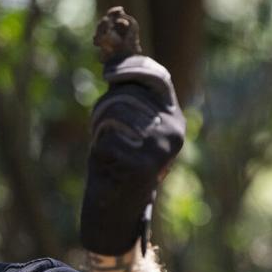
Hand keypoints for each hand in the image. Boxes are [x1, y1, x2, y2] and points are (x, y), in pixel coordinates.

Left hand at [80, 54, 185, 254]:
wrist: (115, 210)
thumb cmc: (116, 165)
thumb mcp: (129, 128)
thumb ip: (129, 100)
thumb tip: (115, 61)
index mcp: (173, 119)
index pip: (158, 77)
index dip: (133, 68)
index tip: (108, 71)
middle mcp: (173, 131)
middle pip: (129, 96)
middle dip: (105, 106)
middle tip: (98, 126)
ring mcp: (161, 148)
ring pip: (117, 115)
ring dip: (101, 128)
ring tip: (105, 148)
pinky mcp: (144, 164)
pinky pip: (108, 140)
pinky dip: (99, 150)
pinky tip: (107, 166)